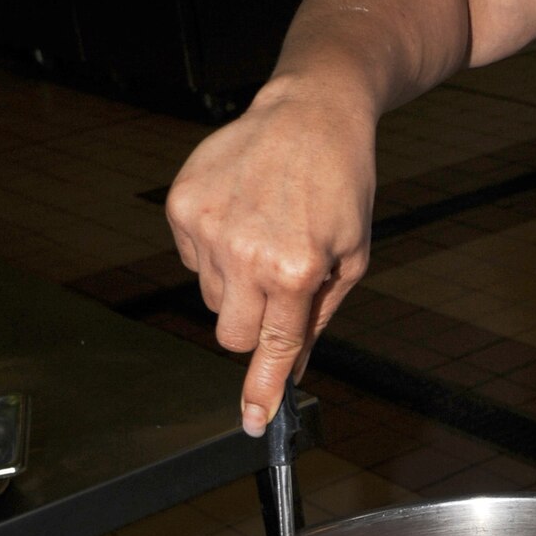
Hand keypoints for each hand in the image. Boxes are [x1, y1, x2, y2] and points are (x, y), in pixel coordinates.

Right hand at [166, 83, 376, 434]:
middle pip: (232, 334)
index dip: (262, 388)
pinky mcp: (183, 207)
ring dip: (237, 285)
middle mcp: (247, 253)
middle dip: (255, 326)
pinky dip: (215, 251)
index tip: (252, 420)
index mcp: (297, 269)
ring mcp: (209, 229)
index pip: (273, 346)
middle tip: (279, 288)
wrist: (310, 114)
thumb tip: (295, 370)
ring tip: (266, 236)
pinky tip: (244, 215)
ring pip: (211, 298)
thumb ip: (318, 319)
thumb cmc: (341, 184)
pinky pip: (191, 261)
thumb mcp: (352, 257)